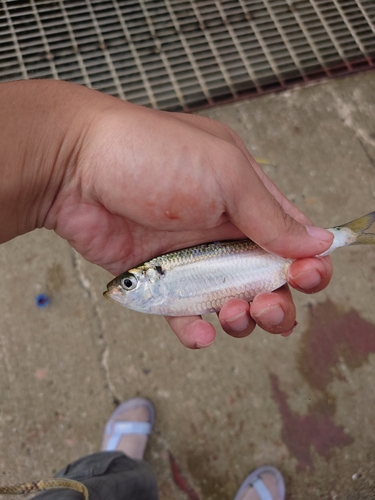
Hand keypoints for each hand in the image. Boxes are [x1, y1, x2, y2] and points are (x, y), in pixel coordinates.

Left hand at [1, 81, 332, 347]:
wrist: (75, 167)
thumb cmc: (152, 155)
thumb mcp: (225, 174)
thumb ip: (271, 214)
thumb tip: (318, 242)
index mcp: (246, 199)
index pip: (292, 238)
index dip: (307, 263)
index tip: (307, 276)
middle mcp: (222, 231)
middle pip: (266, 280)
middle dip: (277, 301)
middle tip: (266, 304)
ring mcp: (190, 259)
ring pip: (230, 303)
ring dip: (240, 319)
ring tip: (230, 313)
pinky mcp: (158, 280)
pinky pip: (184, 314)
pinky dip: (195, 330)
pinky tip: (198, 333)